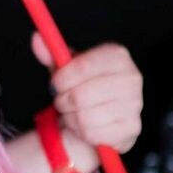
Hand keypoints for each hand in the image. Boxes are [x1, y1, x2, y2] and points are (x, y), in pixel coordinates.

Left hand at [31, 33, 142, 155]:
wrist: (99, 116)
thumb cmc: (82, 87)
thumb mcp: (66, 68)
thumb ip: (51, 53)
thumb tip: (37, 38)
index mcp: (117, 56)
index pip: (81, 66)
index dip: (61, 79)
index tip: (56, 84)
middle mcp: (131, 78)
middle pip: (80, 95)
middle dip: (63, 101)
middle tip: (64, 101)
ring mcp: (135, 104)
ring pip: (84, 117)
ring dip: (70, 119)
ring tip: (74, 113)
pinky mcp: (132, 128)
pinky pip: (93, 134)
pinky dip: (82, 133)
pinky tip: (86, 126)